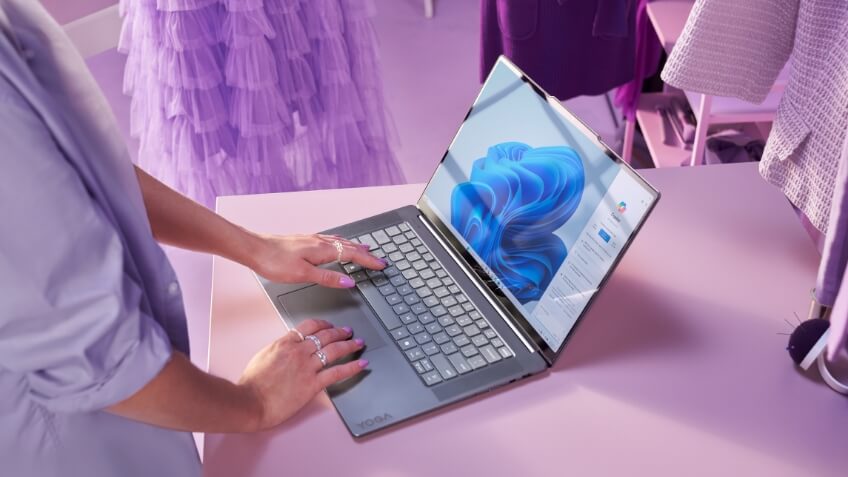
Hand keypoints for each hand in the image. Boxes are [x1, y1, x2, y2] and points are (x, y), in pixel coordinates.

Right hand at [238, 319, 367, 430]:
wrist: (250, 402)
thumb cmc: (252, 383)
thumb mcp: (264, 356)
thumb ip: (280, 348)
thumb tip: (289, 345)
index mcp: (285, 343)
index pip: (309, 326)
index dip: (323, 324)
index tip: (329, 325)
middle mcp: (299, 352)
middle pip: (326, 335)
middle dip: (340, 331)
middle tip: (348, 331)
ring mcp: (307, 367)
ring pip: (334, 350)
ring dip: (349, 344)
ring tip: (358, 342)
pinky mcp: (313, 384)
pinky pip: (337, 372)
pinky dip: (352, 367)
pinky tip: (361, 364)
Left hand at [250, 233, 384, 287]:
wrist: (254, 249)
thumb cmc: (274, 262)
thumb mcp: (303, 274)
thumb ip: (328, 278)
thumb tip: (349, 281)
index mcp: (322, 250)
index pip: (352, 254)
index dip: (368, 261)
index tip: (381, 265)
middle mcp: (319, 242)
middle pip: (348, 246)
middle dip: (365, 253)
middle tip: (378, 258)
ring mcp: (311, 240)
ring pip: (339, 242)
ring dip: (354, 247)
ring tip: (364, 249)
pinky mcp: (304, 241)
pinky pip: (329, 240)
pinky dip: (340, 243)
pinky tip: (336, 244)